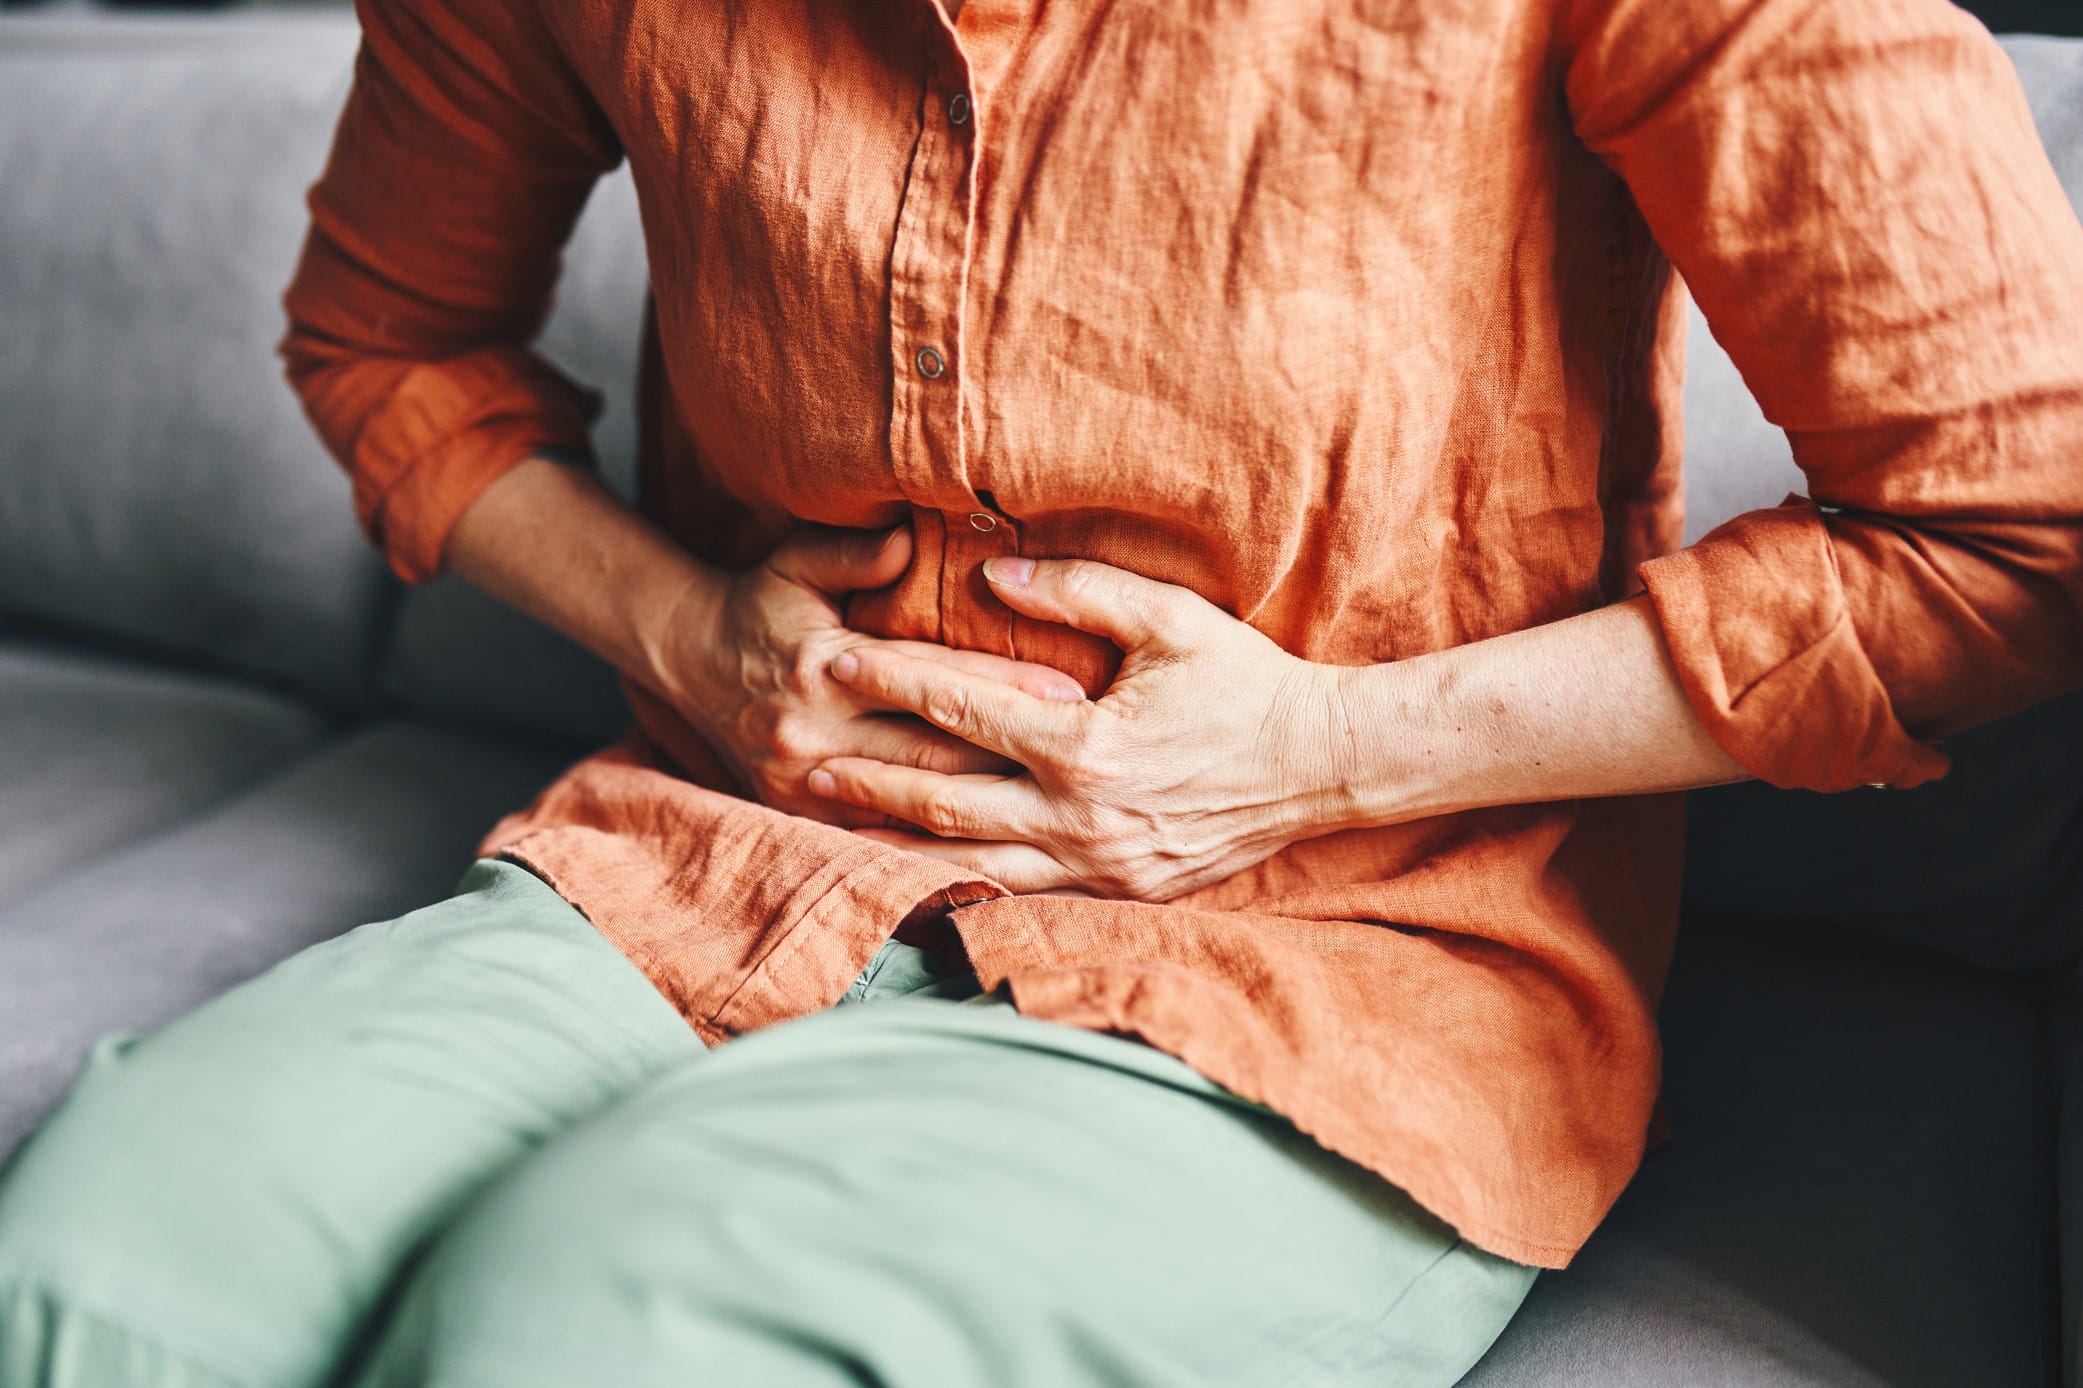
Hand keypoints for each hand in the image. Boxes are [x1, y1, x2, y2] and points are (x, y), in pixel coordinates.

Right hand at [657, 528, 1085, 825]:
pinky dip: (940, 840)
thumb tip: (906, 542)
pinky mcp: (801, 815)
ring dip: (989, 803)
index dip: (1004, 683)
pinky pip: (884, 835)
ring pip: (915, 801)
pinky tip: (1000, 843)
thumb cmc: (761, 606)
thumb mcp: (796, 564)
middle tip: (1091, 753)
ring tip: (1062, 801)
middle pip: (934, 748)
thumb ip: (853, 554)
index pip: (933, 677)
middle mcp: (814, 732)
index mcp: (823, 665)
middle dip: (1016, 750)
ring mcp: (805, 783)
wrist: (689, 665)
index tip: (1071, 689)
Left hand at [804, 557, 1359, 898]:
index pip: (960, 709)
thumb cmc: (1249, 685)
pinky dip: (966, 878)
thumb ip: (1080, 591)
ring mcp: (1099, 865)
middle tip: (802, 764)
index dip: (891, 681)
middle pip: (944, 800)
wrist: (1323, 767)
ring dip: (900, 842)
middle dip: (868, 779)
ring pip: (973, 860)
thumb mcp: (1172, 619)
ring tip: (840, 827)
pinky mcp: (1120, 890)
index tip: (835, 660)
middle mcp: (1080, 817)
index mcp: (1085, 746)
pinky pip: (1023, 889)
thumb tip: (995, 571)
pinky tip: (926, 869)